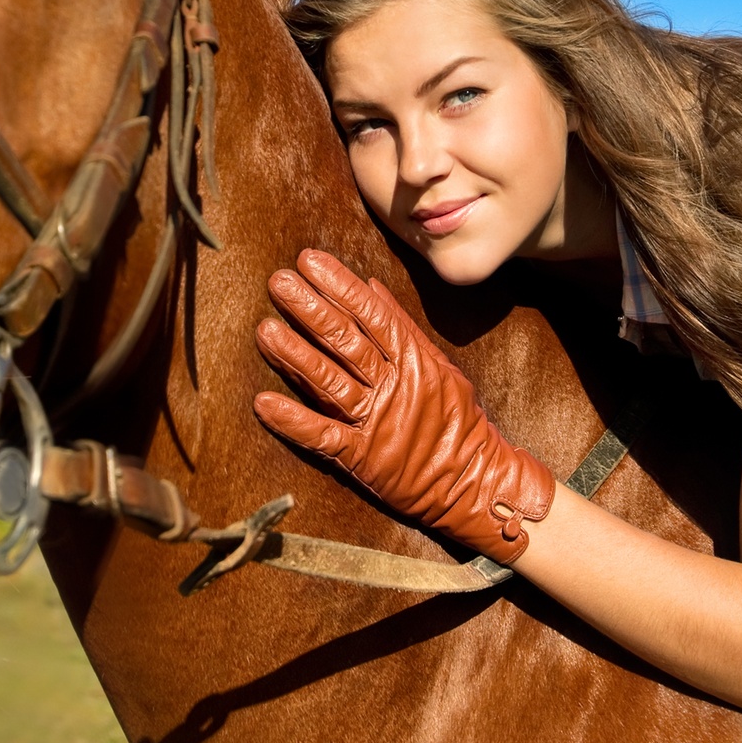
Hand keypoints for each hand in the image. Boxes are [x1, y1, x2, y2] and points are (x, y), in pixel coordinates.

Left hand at [252, 249, 554, 563]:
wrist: (477, 481)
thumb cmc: (459, 422)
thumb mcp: (440, 366)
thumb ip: (403, 327)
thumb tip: (372, 286)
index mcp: (412, 360)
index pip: (371, 315)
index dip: (339, 285)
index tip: (310, 261)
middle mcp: (393, 386)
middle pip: (346, 342)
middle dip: (310, 308)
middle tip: (278, 282)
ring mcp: (377, 421)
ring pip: (331, 382)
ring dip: (295, 355)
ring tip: (264, 329)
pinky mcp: (363, 458)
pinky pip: (324, 436)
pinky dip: (293, 420)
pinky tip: (264, 403)